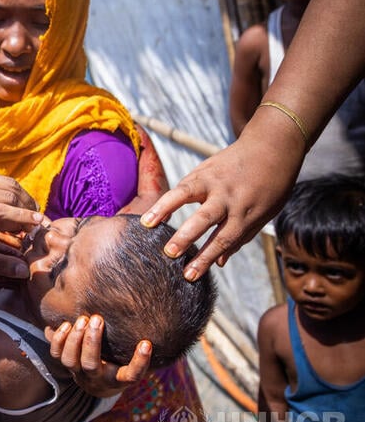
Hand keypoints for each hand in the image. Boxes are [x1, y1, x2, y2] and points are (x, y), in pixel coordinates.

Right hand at [0, 162, 40, 261]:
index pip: (0, 180)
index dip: (19, 195)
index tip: (29, 208)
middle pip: (9, 186)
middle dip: (27, 201)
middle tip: (38, 217)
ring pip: (9, 197)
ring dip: (27, 211)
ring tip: (37, 224)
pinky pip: (3, 211)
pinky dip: (22, 218)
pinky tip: (33, 224)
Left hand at [46, 315, 150, 398]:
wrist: (98, 385)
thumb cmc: (119, 365)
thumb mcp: (129, 363)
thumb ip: (137, 350)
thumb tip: (152, 328)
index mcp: (117, 380)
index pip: (131, 375)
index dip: (139, 362)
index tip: (146, 343)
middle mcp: (96, 378)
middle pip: (91, 365)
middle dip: (91, 342)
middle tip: (97, 319)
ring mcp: (78, 372)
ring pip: (69, 361)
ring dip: (73, 338)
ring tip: (82, 318)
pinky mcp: (65, 363)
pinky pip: (55, 354)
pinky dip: (58, 339)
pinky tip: (65, 323)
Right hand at [140, 133, 301, 279]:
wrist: (273, 146)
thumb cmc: (271, 186)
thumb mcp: (263, 215)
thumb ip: (240, 237)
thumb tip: (219, 263)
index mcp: (246, 213)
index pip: (224, 240)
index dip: (206, 258)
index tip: (189, 275)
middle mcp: (229, 197)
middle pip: (206, 219)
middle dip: (186, 237)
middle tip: (169, 254)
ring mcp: (215, 181)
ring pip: (187, 196)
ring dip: (165, 210)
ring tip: (147, 225)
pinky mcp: (204, 170)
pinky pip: (181, 185)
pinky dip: (166, 199)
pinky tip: (152, 213)